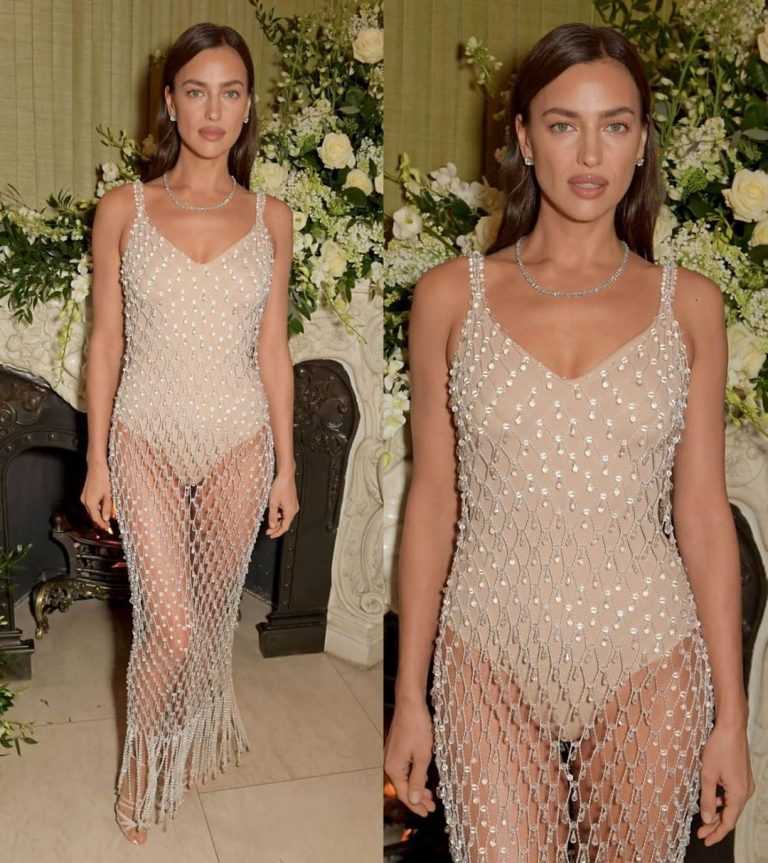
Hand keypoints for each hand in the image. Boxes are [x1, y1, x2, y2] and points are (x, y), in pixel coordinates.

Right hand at [80, 462, 114, 533]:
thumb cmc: (103, 478)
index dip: (102, 525)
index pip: (96, 519)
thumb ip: (107, 507)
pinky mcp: (86, 493)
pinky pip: (92, 504)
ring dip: (99, 515)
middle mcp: (85, 501)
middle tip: (108, 527)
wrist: (97, 466)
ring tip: (108, 518)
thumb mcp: (108, 494)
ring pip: (92, 510)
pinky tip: (104, 508)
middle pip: (93, 515)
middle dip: (100, 521)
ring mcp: (84, 497)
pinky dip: (97, 508)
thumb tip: (107, 518)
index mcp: (90, 502)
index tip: (108, 529)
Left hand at [265, 471, 298, 538]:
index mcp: (290, 511)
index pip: (284, 527)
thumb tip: (272, 526)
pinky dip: (280, 514)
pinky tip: (274, 512)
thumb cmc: (280, 487)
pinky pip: (286, 512)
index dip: (277, 533)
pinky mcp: (292, 502)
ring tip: (269, 520)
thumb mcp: (273, 503)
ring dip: (278, 520)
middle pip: (285, 523)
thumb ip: (272, 516)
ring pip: (285, 517)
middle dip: (276, 527)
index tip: (270, 535)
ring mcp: (294, 505)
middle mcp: (294, 509)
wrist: (286, 475)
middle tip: (268, 530)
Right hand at [384, 696, 436, 817]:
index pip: (405, 794)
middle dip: (417, 799)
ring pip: (405, 778)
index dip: (416, 806)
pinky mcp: (397, 749)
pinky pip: (405, 769)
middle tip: (431, 807)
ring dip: (417, 788)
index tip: (428, 813)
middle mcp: (390, 764)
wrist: (410, 704)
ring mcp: (392, 756)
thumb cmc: (417, 728)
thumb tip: (414, 800)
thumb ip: (417, 780)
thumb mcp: (422, 756)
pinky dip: (414, 777)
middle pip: (404, 788)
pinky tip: (422, 778)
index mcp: (394, 768)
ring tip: (430, 796)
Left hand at [696, 720, 754, 846]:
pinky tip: (712, 799)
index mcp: (739, 795)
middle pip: (731, 815)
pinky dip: (722, 801)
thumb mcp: (708, 775)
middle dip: (716, 825)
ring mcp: (746, 784)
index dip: (716, 833)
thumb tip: (707, 819)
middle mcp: (746, 792)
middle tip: (701, 833)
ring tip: (704, 819)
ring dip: (719, 813)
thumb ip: (707, 799)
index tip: (705, 840)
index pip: (728, 822)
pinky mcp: (743, 777)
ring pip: (732, 805)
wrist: (731, 728)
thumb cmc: (719, 748)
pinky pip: (733, 795)